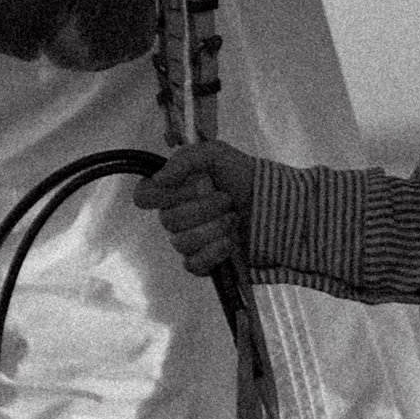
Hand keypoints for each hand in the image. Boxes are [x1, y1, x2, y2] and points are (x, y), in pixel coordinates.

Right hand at [134, 140, 259, 274]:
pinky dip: (215, 252)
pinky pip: (193, 264)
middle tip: (227, 199)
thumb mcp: (217, 154)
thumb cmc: (243, 176)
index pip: (143, 196)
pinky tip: (231, 241)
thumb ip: (186, 159)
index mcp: (175, 190)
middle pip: (167, 220)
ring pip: (181, 242)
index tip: (185, 186)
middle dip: (203, 207)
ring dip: (214, 227)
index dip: (157, 194)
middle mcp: (177, 215)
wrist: (276, 204)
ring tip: (234, 217)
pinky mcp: (203, 262)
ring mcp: (189, 240)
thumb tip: (159, 178)